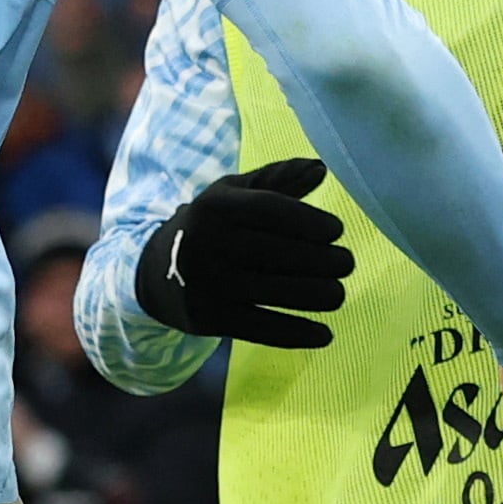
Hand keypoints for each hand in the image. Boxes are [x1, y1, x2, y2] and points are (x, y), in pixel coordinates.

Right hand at [133, 158, 354, 347]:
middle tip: (346, 264)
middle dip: (325, 261)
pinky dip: (298, 334)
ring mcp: (208, 283)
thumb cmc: (211, 227)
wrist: (156, 272)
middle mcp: (208, 242)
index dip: (309, 221)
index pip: (270, 210)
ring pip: (277, 292)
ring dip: (319, 296)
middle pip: (280, 253)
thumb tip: (320, 168)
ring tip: (337, 293)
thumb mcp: (233, 195)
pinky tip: (325, 334)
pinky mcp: (210, 318)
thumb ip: (277, 180)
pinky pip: (263, 329)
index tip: (336, 231)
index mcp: (215, 206)